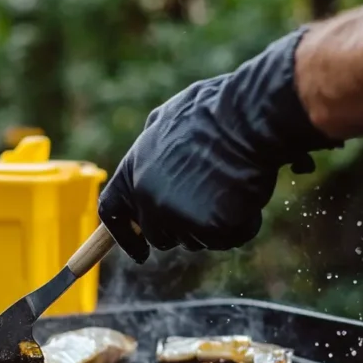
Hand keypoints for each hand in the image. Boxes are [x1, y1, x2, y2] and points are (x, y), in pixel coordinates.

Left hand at [99, 29, 340, 262]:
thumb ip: (153, 148)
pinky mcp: (209, 227)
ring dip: (214, 224)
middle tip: (209, 204)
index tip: (140, 252)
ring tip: (232, 186)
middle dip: (181, 228)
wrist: (249, 117)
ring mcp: (177, 216)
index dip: (125, 236)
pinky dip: (243, 224)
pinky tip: (248, 194)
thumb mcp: (170, 117)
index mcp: (134, 170)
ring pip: (195, 240)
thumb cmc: (216, 109)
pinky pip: (228, 238)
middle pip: (159, 235)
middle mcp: (148, 197)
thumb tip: (146, 159)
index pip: (113, 213)